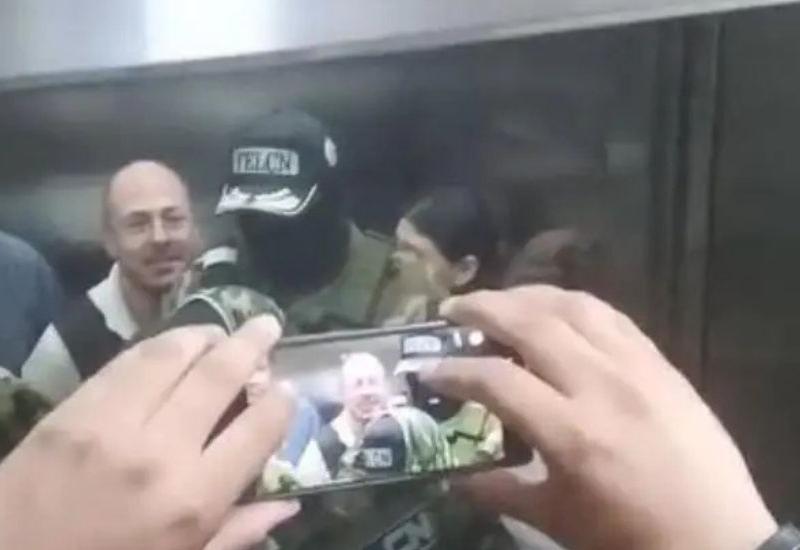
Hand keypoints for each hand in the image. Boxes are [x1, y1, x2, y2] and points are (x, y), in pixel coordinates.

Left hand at [0, 316, 297, 549]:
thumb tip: (288, 505)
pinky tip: (170, 345)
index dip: (281, 402)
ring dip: (203, 334)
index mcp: (193, 499)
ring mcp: (110, 423)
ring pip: (171, 355)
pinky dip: (156, 346)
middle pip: (219, 375)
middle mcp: (159, 451)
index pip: (258, 429)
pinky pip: (124, 362)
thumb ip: (236, 535)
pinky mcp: (71, 409)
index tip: (287, 390)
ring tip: (221, 330)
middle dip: (251, 344)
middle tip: (269, 325)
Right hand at [423, 286, 775, 549]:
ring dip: (528, 294)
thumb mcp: (557, 520)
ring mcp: (636, 367)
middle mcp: (601, 385)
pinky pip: (612, 316)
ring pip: (574, 306)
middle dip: (483, 308)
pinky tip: (556, 308)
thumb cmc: (630, 536)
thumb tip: (453, 481)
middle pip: (531, 323)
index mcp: (571, 432)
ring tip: (499, 298)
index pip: (497, 380)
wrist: (718, 540)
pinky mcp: (661, 363)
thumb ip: (501, 492)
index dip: (454, 371)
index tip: (427, 369)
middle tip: (451, 308)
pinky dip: (574, 303)